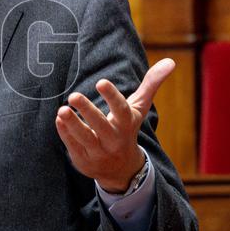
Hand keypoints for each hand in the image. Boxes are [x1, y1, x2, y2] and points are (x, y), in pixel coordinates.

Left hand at [55, 58, 175, 192]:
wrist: (121, 169)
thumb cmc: (127, 129)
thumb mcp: (138, 108)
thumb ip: (150, 84)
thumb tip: (170, 61)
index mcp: (127, 124)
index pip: (121, 110)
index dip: (112, 96)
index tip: (101, 82)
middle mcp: (114, 139)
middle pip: (101, 126)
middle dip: (88, 111)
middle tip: (73, 95)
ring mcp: (99, 152)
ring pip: (85, 139)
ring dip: (73, 124)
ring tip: (62, 110)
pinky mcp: (84, 161)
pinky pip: (73, 147)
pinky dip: (65, 134)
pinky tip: (59, 120)